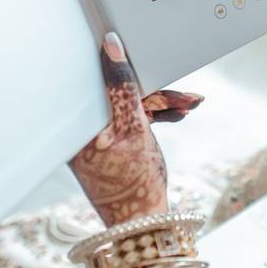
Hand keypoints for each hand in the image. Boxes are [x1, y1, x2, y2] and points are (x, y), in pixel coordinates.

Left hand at [69, 32, 202, 226]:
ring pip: (129, 105)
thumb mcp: (134, 126)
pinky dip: (154, 116)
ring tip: (190, 104)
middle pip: (117, 93)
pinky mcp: (109, 141)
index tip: (147, 58)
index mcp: (76, 124)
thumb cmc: (135, 181)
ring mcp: (95, 135)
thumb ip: (122, 85)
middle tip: (185, 95)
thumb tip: (110, 45)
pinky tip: (178, 114)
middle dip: (156, 93)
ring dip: (161, 104)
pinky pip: (131, 119)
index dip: (126, 68)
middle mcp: (80, 129)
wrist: (142, 222)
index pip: (98, 81)